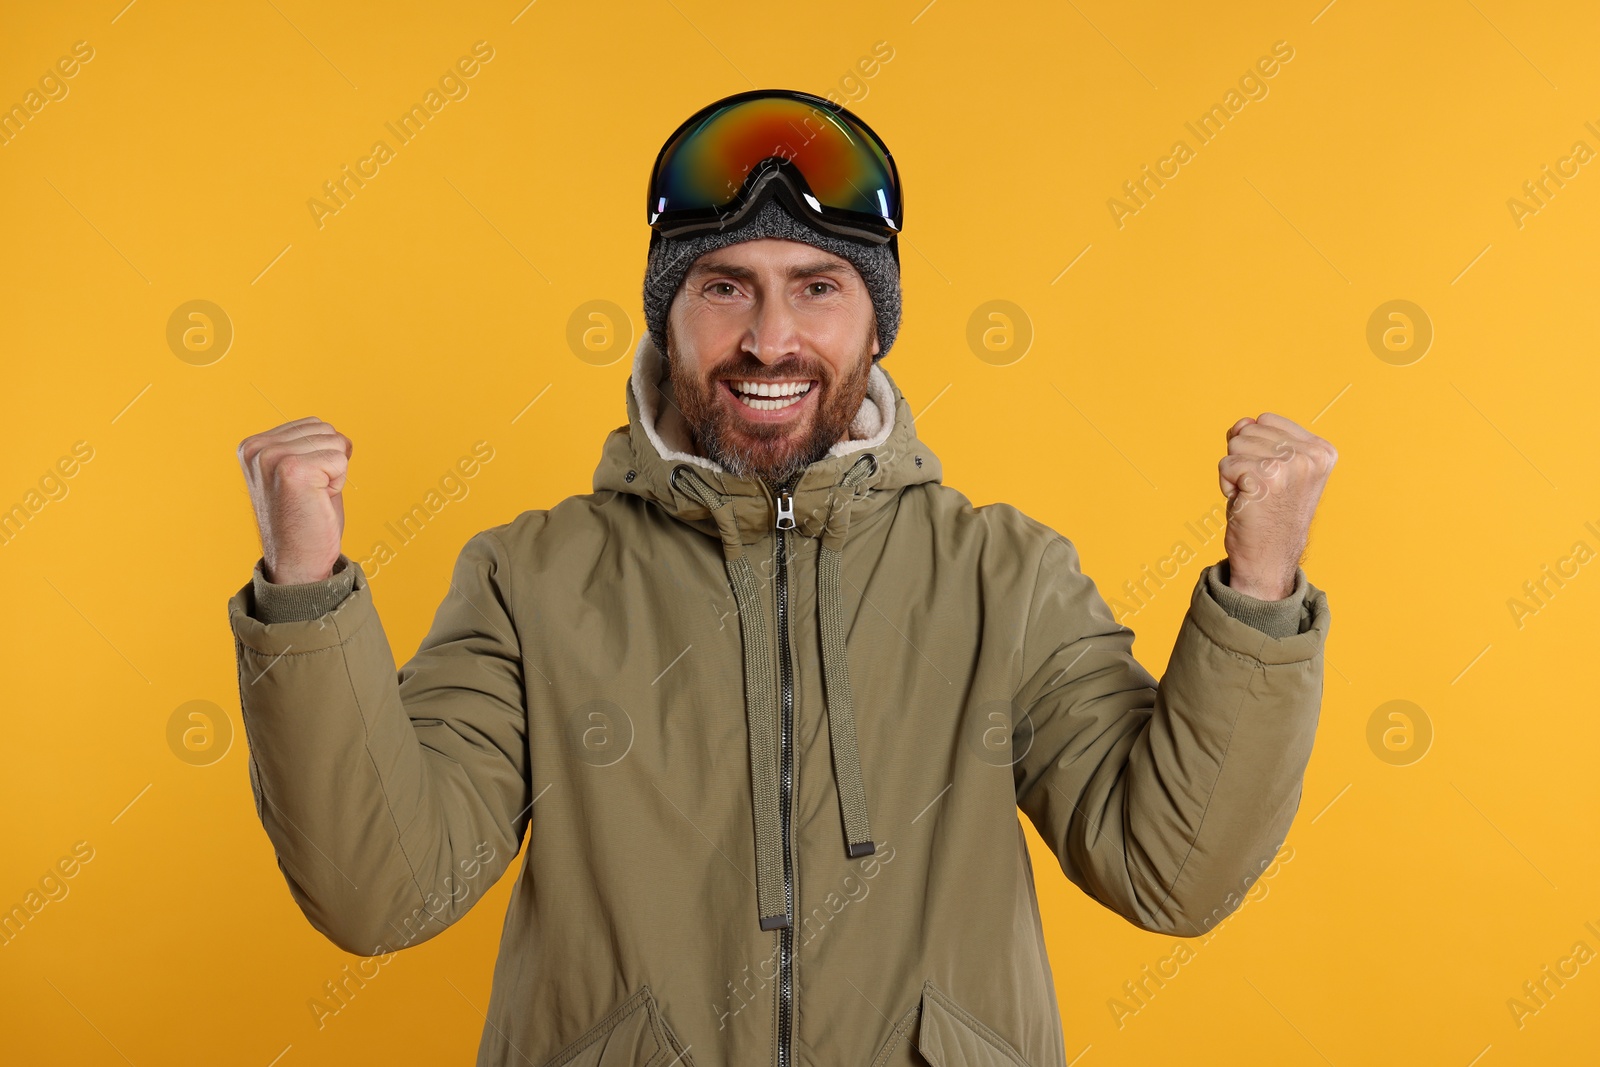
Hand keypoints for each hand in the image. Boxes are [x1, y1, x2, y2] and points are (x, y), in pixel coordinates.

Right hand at [237, 416, 351, 584]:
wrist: (298, 561)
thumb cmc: (305, 518)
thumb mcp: (299, 473)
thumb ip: (308, 447)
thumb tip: (338, 434)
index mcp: (252, 445)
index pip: (313, 424)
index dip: (321, 455)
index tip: (303, 485)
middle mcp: (257, 448)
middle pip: (325, 430)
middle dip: (329, 462)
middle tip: (310, 494)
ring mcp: (272, 457)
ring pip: (335, 442)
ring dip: (334, 473)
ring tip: (313, 497)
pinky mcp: (292, 470)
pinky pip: (340, 459)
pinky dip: (339, 482)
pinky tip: (318, 501)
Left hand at [1217, 412, 1335, 599]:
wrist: (1269, 558)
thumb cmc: (1268, 512)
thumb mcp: (1274, 467)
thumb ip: (1260, 437)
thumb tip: (1241, 423)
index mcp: (1322, 450)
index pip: (1266, 420)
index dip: (1256, 447)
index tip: (1271, 478)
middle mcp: (1311, 457)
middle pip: (1248, 430)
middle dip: (1244, 459)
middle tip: (1260, 490)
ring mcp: (1290, 466)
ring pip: (1235, 444)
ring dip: (1235, 472)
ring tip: (1253, 496)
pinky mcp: (1266, 478)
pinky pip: (1226, 465)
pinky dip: (1226, 485)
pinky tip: (1245, 503)